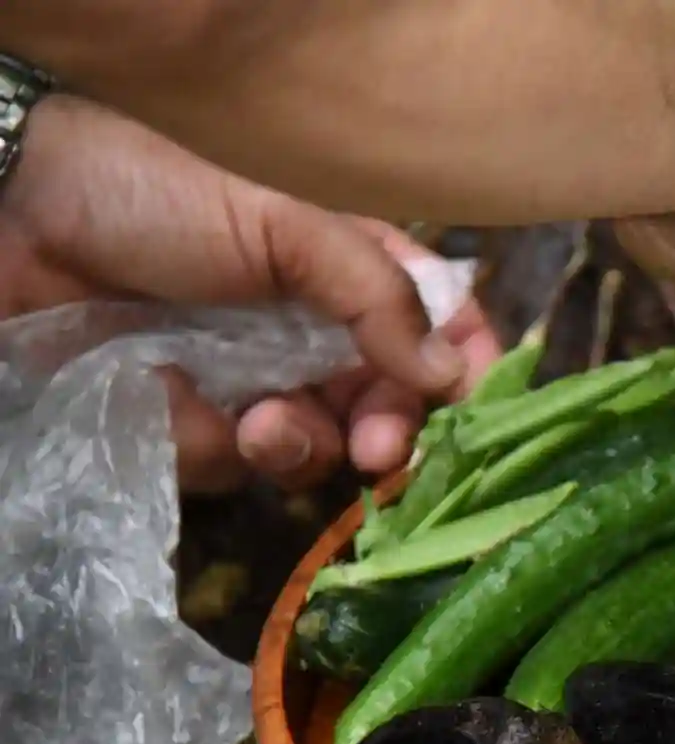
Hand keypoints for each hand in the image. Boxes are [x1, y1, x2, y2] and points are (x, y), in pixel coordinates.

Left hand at [0, 95, 500, 492]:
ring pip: (319, 450)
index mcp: (356, 271)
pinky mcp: (193, 422)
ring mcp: (256, 381)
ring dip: (302, 446)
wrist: (17, 211)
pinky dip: (214, 444)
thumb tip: (454, 378)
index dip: (466, 376)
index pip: (443, 330)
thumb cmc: (162, 187)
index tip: (468, 413)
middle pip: (393, 410)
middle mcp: (317, 334)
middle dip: (391, 436)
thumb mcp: (290, 223)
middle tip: (378, 451)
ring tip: (261, 423)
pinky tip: (183, 402)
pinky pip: (233, 464)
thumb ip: (379, 298)